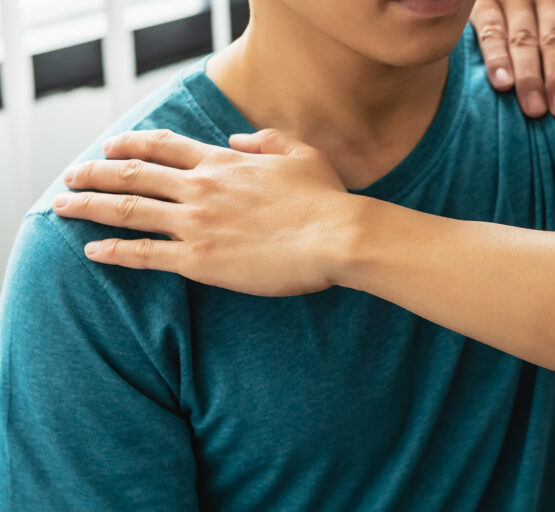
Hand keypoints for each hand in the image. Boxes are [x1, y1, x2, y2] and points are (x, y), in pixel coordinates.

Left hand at [51, 129, 356, 296]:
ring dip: (90, 206)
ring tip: (63, 206)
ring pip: (128, 210)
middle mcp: (201, 187)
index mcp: (224, 162)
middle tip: (72, 175)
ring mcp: (196, 223)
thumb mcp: (301, 153)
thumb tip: (239, 138)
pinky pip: (144, 254)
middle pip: (133, 174)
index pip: (164, 147)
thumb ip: (266, 140)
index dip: (132, 144)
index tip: (111, 146)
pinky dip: (114, 251)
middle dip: (95, 173)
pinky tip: (93, 251)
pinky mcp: (199, 260)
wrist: (337, 237)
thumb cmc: (326, 199)